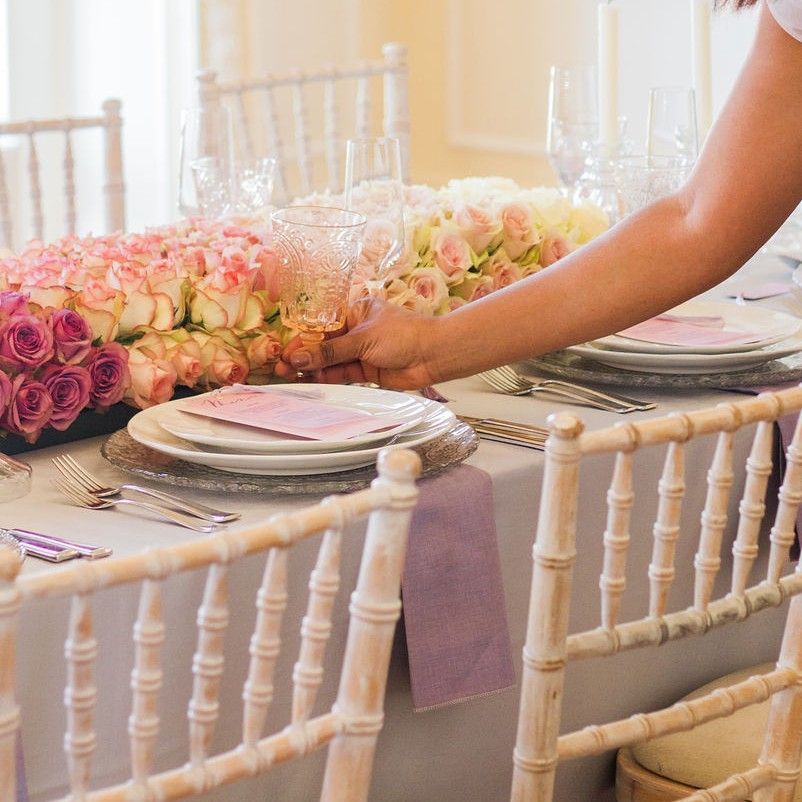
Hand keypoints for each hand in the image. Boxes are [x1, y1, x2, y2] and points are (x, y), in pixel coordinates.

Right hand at [275, 297, 440, 388]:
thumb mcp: (363, 339)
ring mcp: (360, 351)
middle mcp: (355, 330)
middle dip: (303, 356)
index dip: (302, 338)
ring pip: (330, 361)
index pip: (321, 325)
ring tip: (291, 376)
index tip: (285, 350)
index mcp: (354, 311)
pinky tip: (310, 381)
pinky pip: (341, 373)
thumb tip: (299, 357)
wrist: (433, 355)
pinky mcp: (366, 370)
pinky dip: (327, 378)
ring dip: (312, 369)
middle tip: (282, 367)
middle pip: (323, 344)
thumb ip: (330, 351)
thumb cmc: (404, 335)